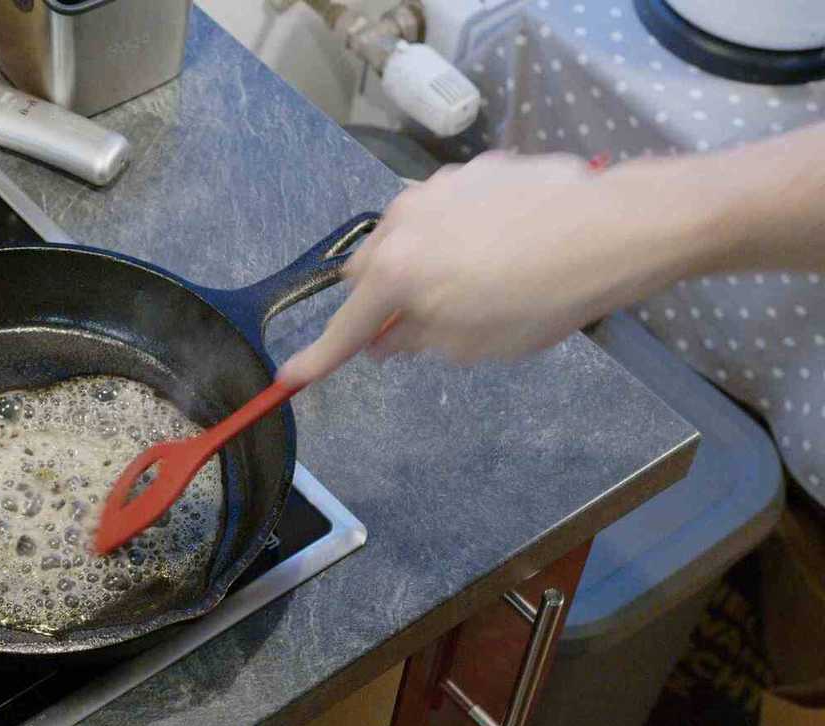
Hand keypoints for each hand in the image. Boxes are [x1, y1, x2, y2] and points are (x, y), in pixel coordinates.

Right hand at [278, 151, 691, 382]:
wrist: (611, 229)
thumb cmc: (539, 298)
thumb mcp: (470, 344)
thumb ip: (414, 339)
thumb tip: (386, 338)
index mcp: (393, 272)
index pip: (345, 326)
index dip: (319, 358)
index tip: (290, 379)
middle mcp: (403, 221)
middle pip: (368, 269)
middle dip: (381, 299)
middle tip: (415, 326)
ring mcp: (440, 188)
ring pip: (407, 233)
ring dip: (421, 261)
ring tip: (474, 283)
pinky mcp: (478, 170)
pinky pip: (449, 209)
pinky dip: (459, 233)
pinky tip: (505, 250)